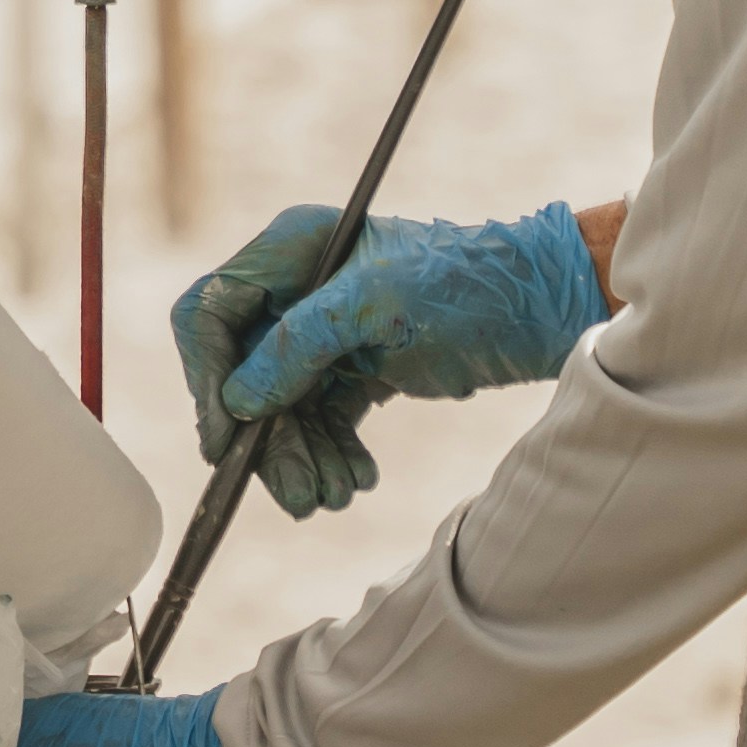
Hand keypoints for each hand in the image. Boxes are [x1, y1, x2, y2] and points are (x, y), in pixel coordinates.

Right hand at [172, 201, 608, 518]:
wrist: (540, 307)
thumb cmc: (462, 282)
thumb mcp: (377, 305)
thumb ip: (299, 345)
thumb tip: (237, 401)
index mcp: (291, 250)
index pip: (213, 311)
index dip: (206, 375)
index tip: (224, 438)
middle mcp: (296, 288)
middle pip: (242, 372)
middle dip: (266, 436)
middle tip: (294, 493)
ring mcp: (323, 332)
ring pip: (281, 407)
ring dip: (301, 457)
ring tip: (333, 496)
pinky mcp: (353, 369)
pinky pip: (319, 420)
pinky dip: (330, 453)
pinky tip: (356, 478)